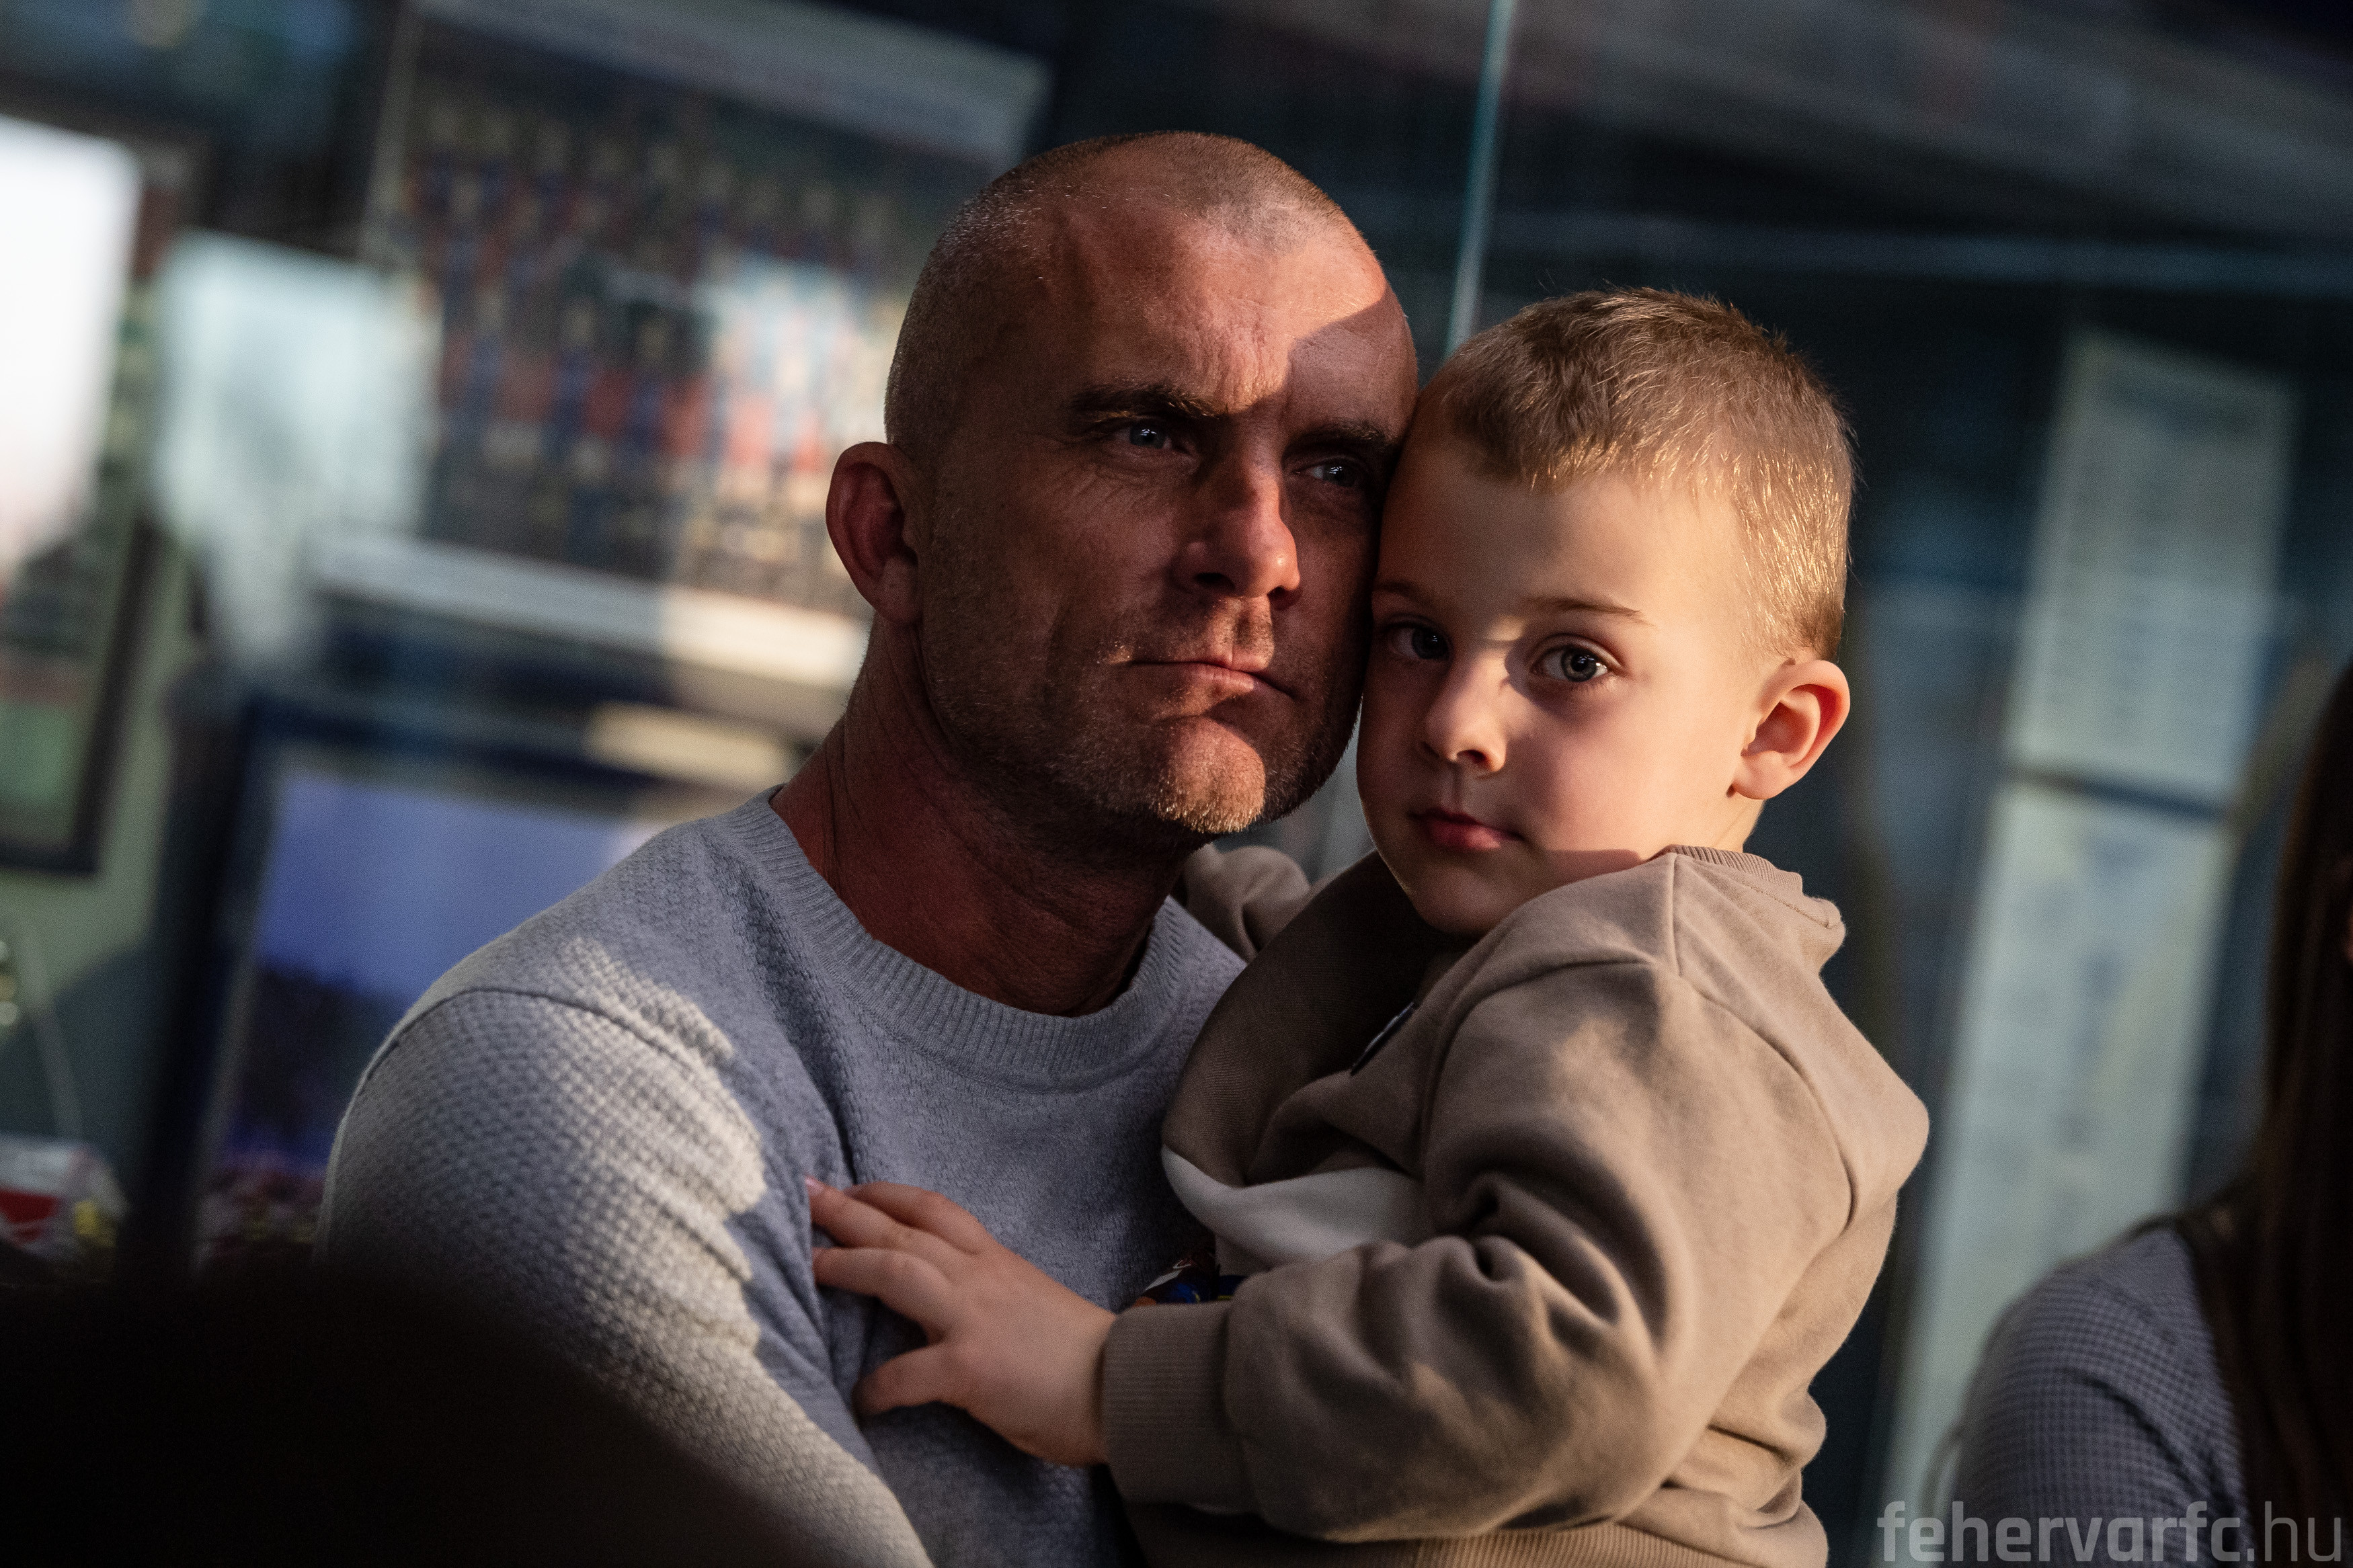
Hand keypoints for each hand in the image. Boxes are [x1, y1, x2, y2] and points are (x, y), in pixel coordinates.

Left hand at [806, 1178, 1113, 1467]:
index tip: (846, 1187)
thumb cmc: (1077, 1352)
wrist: (1123, 1386)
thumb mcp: (1026, 1298)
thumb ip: (983, 1289)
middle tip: (802, 1196)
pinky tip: (860, 1399)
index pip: (933, 1209)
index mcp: (994, 1260)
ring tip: (808, 1265)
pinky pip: (907, 1373)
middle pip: (902, 1232)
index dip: (885, 1194)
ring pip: (898, 1275)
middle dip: (847, 1212)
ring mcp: (974, 1319)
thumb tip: (940, 1296)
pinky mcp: (971, 1368)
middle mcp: (980, 1277)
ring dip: (848, 1266)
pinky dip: (877, 1386)